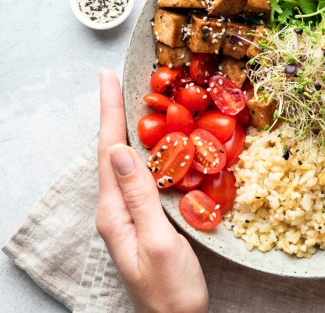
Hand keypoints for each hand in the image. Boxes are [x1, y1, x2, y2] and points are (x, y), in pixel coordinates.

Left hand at [96, 69, 207, 312]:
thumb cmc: (171, 290)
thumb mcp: (157, 242)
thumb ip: (140, 196)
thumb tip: (121, 151)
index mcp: (115, 212)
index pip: (109, 152)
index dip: (109, 112)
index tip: (107, 79)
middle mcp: (116, 211)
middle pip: (111, 152)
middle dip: (113, 114)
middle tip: (116, 81)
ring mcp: (128, 217)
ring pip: (124, 164)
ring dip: (125, 129)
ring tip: (129, 102)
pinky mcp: (144, 221)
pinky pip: (140, 177)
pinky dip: (144, 152)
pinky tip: (153, 146)